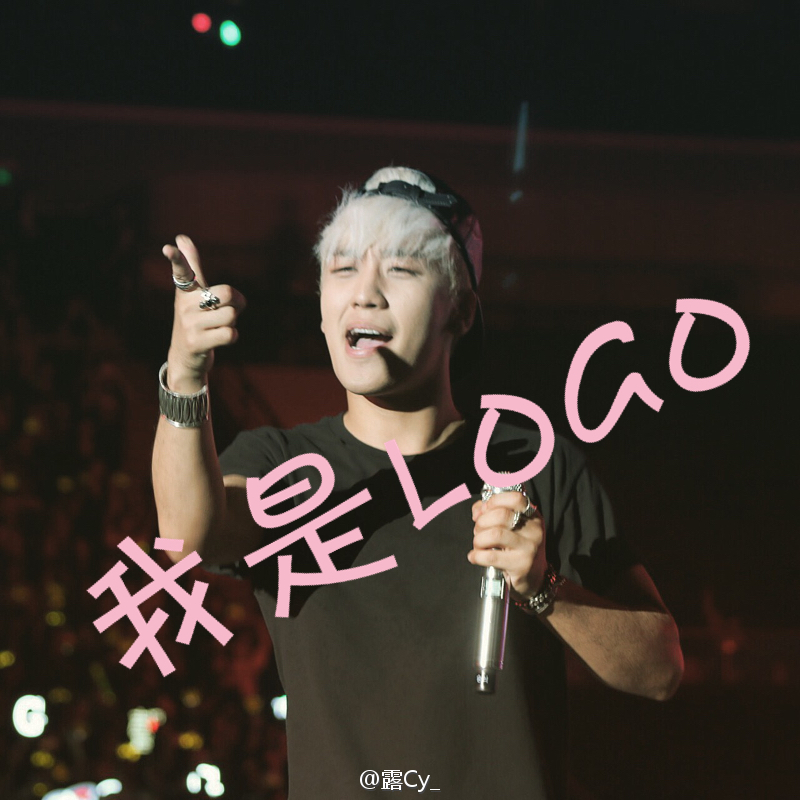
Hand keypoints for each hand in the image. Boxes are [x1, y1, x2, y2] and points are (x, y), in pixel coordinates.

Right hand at [162, 235, 245, 391]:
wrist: (185, 357)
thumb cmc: (194, 318)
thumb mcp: (192, 293)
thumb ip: (191, 265)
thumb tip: (181, 236)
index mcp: (185, 291)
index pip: (181, 270)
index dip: (176, 259)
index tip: (167, 248)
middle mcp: (184, 305)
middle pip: (228, 293)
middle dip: (236, 303)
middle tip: (227, 309)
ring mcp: (189, 325)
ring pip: (231, 315)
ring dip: (232, 322)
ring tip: (217, 326)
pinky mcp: (197, 343)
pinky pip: (230, 334)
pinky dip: (231, 336)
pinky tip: (218, 338)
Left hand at [468, 492, 547, 599]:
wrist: (534, 578)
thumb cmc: (516, 548)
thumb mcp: (510, 527)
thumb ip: (491, 511)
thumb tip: (477, 511)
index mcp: (532, 515)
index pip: (515, 497)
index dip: (494, 501)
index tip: (484, 510)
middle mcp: (534, 529)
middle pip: (501, 515)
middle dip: (482, 522)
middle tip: (478, 531)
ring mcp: (530, 547)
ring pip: (495, 534)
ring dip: (478, 539)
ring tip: (478, 545)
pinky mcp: (522, 564)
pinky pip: (491, 556)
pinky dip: (477, 556)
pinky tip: (474, 557)